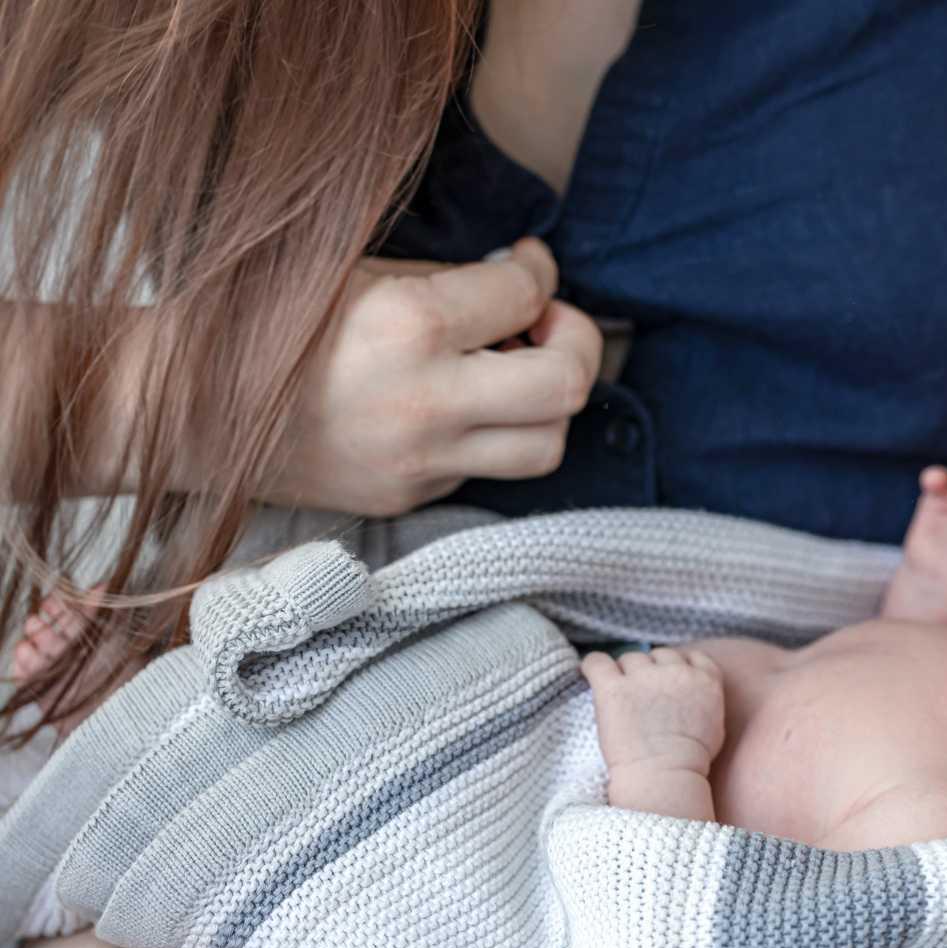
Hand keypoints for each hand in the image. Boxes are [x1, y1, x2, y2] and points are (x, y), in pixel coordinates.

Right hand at [263, 239, 603, 516]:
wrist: (186, 408)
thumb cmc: (268, 324)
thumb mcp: (358, 273)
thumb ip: (448, 282)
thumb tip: (521, 285)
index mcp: (410, 325)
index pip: (526, 294)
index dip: (540, 270)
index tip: (529, 264)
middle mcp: (426, 401)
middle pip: (567, 386)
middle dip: (576, 342)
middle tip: (548, 324)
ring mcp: (419, 462)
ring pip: (548, 446)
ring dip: (549, 404)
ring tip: (517, 372)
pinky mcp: (407, 499)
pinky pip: (487, 470)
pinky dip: (493, 435)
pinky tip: (459, 407)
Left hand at [581, 647, 725, 785]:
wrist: (664, 777)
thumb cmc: (690, 761)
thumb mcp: (715, 723)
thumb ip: (706, 696)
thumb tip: (694, 687)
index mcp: (704, 679)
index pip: (690, 656)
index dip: (677, 666)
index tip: (667, 682)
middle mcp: (675, 671)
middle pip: (659, 655)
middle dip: (651, 672)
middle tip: (642, 697)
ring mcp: (643, 678)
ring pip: (630, 658)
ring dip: (625, 673)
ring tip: (620, 698)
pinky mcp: (613, 688)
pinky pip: (597, 662)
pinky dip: (593, 665)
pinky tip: (590, 673)